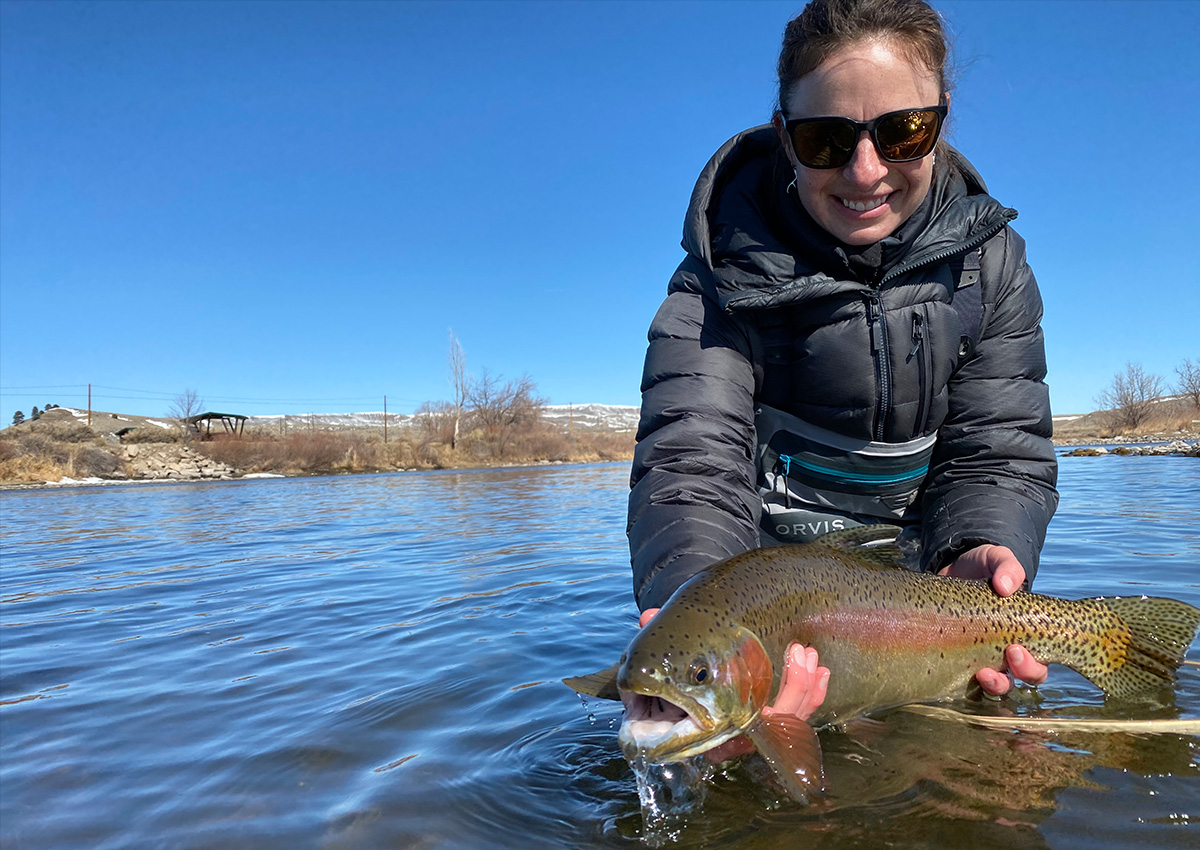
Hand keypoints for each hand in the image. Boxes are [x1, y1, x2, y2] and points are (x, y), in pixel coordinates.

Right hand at [638, 609, 828, 761]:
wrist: (685, 671)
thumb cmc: (677, 668)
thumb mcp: (668, 656)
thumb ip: (657, 639)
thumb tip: (648, 617)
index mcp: (707, 732)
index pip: (735, 736)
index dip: (756, 718)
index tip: (763, 690)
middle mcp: (736, 735)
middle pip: (773, 725)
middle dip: (793, 690)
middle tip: (798, 652)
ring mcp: (758, 725)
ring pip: (791, 719)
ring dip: (804, 686)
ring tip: (807, 652)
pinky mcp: (775, 713)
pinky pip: (802, 711)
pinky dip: (814, 693)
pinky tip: (822, 671)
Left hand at [938, 544, 1048, 694]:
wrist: (953, 565)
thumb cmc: (984, 566)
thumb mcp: (998, 559)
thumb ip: (1008, 567)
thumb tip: (1005, 587)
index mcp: (1024, 632)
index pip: (1040, 662)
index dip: (1032, 665)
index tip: (1016, 648)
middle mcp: (1005, 649)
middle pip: (1022, 678)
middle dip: (1020, 673)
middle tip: (1008, 654)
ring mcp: (981, 654)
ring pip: (996, 685)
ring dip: (994, 685)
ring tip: (982, 675)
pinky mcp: (956, 653)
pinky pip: (962, 677)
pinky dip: (961, 681)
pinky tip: (950, 672)